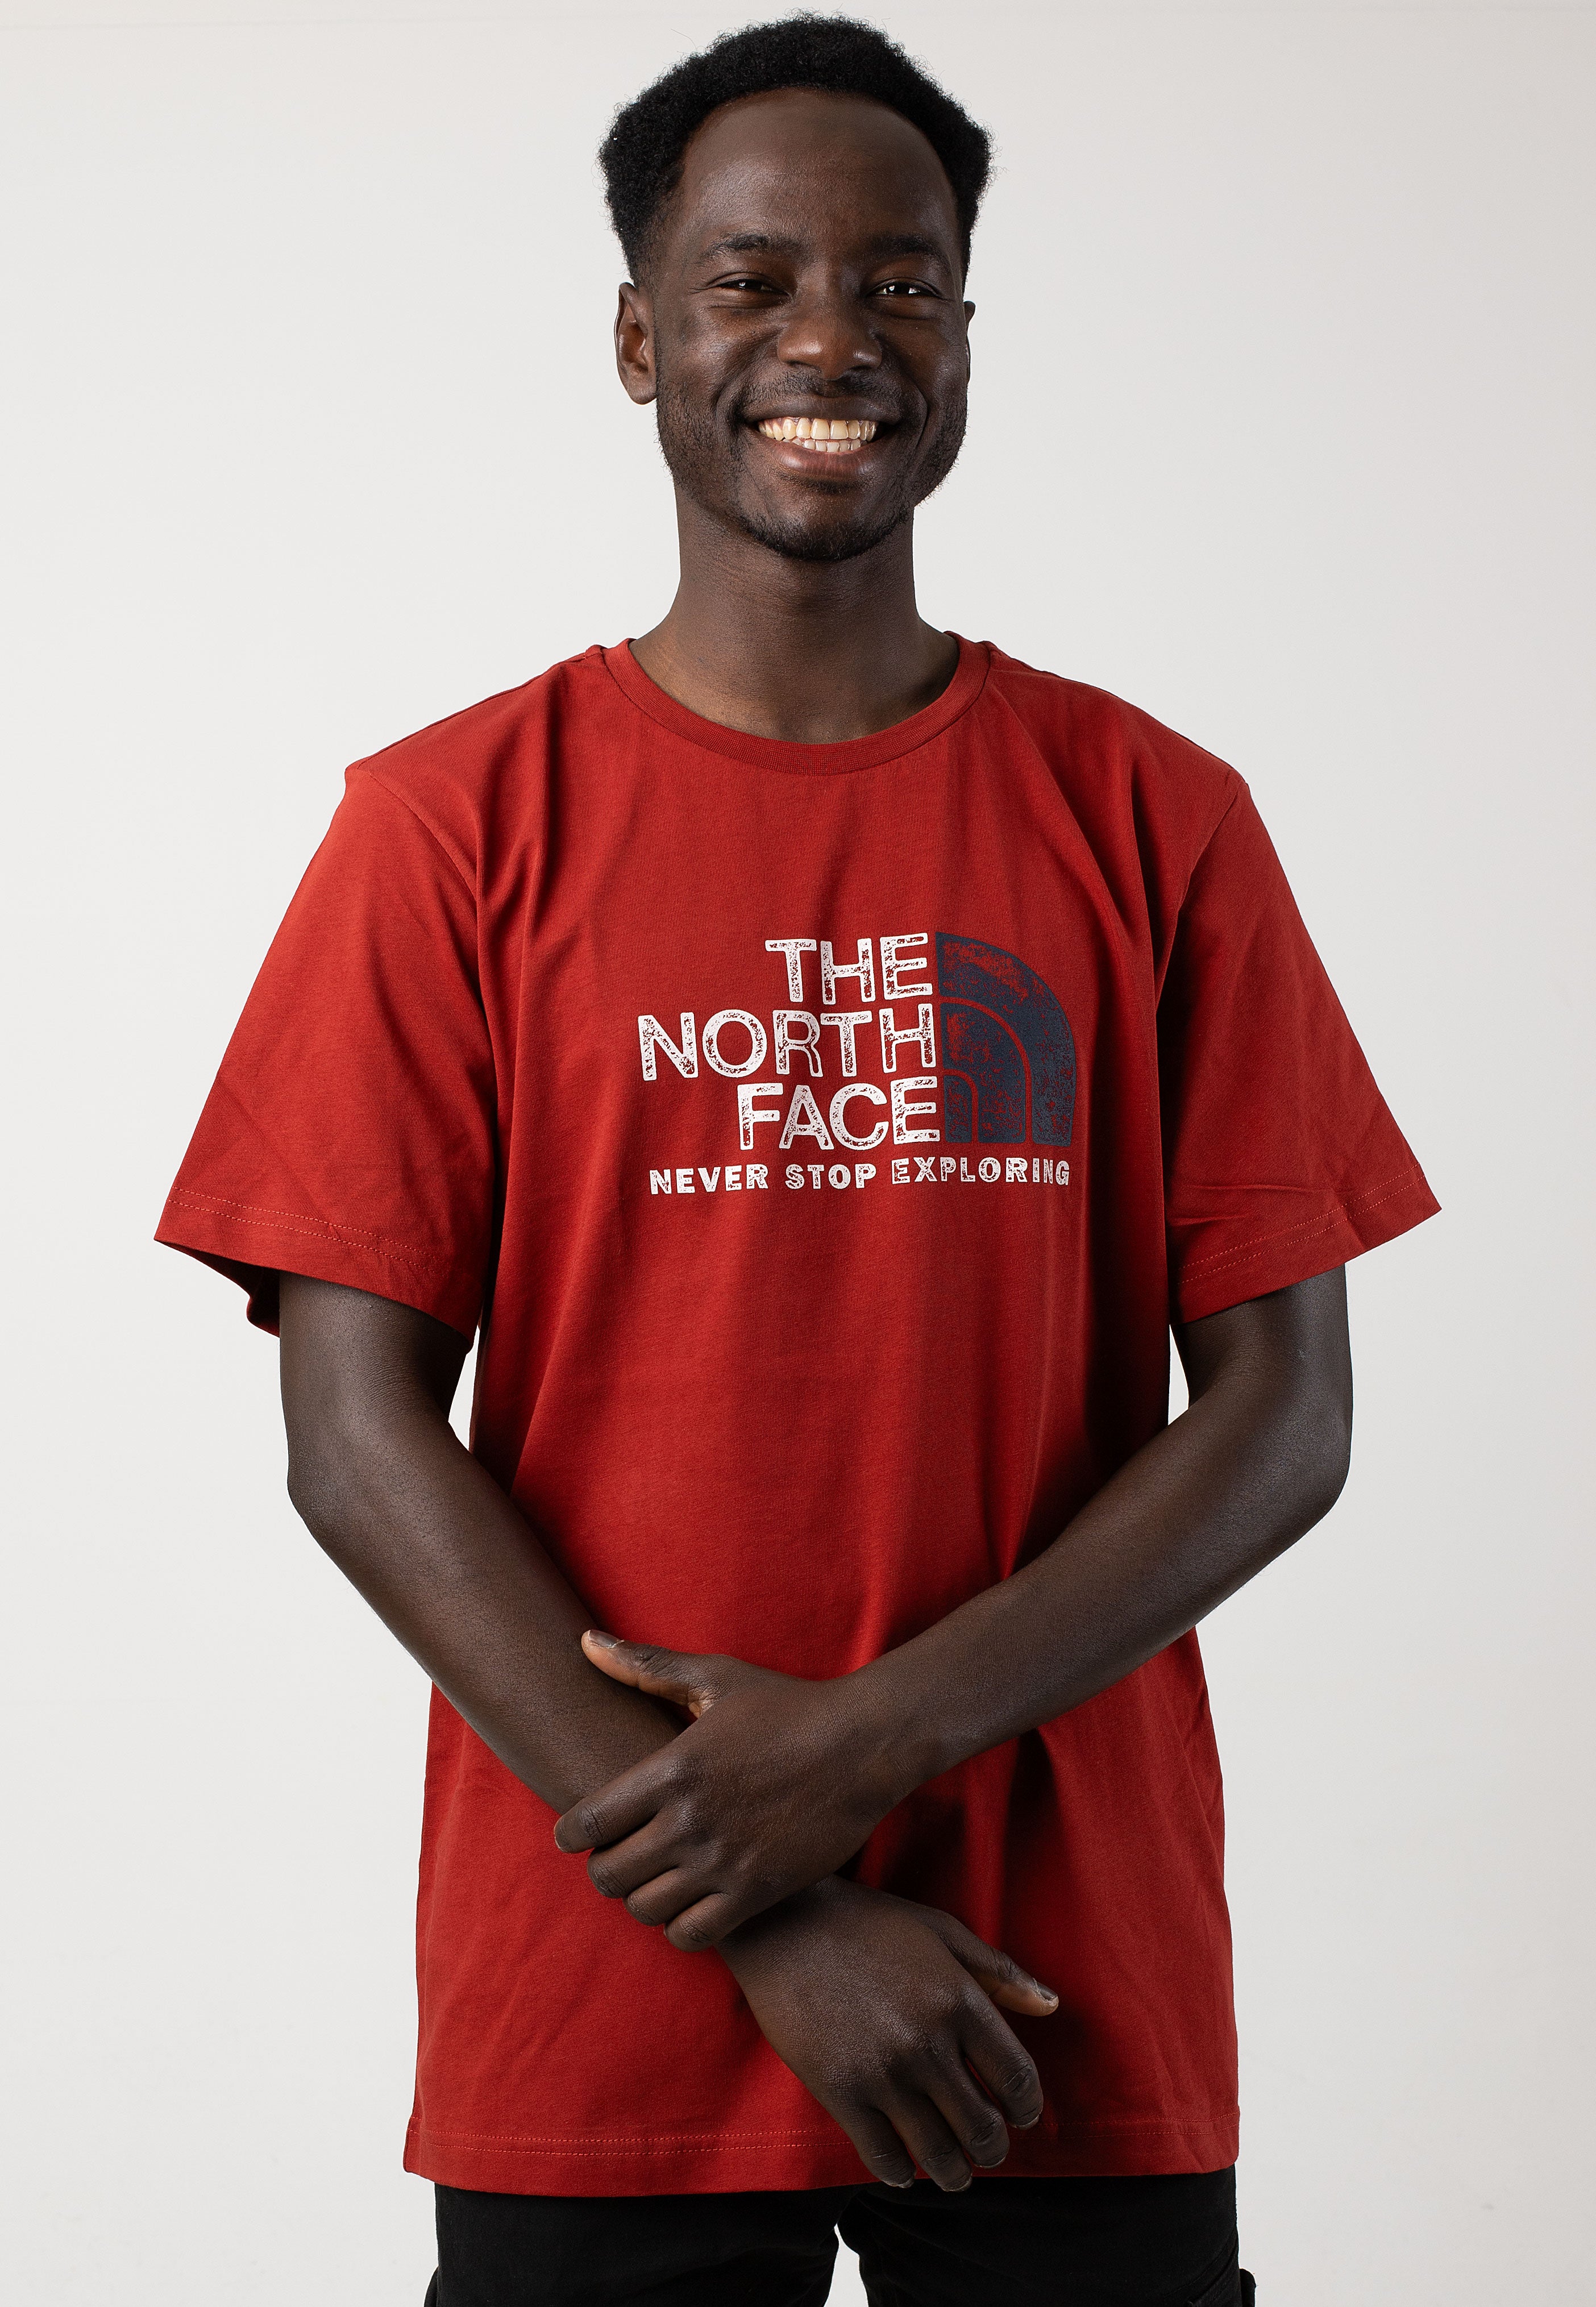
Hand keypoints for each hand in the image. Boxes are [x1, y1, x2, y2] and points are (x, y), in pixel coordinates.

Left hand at [554, 1632, 907, 1946]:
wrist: (864, 1743)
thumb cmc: (787, 1705)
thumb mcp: (716, 1678)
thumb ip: (646, 1666)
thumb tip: (585, 1640)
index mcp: (671, 1769)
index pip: (586, 1822)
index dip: (571, 1833)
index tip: (578, 1832)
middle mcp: (689, 1821)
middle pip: (607, 1875)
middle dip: (604, 1868)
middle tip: (622, 1854)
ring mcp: (722, 1861)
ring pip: (644, 1910)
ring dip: (642, 1898)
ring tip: (657, 1877)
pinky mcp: (756, 1892)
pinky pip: (691, 1935)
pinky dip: (681, 1926)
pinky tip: (692, 1901)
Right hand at [719, 1876, 1056, 2190]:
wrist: (784, 1923)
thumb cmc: (868, 1924)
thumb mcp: (941, 1932)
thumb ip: (999, 1972)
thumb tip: (1051, 2006)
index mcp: (959, 1999)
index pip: (1017, 2078)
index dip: (1027, 2108)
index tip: (1021, 2116)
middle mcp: (927, 2042)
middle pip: (982, 2127)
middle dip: (992, 2148)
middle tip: (987, 2149)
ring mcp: (883, 2072)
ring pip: (938, 2154)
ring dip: (954, 2172)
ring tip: (954, 2170)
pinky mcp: (841, 2093)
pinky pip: (884, 2158)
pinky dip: (902, 2173)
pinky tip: (905, 2167)